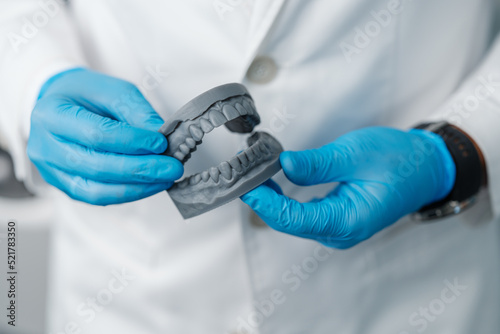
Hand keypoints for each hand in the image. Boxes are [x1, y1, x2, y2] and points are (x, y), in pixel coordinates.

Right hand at [28, 68, 182, 204]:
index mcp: (51, 114)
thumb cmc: (88, 95)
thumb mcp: (113, 90)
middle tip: (173, 168)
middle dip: (140, 169)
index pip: (96, 134)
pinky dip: (128, 194)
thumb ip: (136, 111)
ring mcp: (52, 172)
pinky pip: (98, 198)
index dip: (132, 141)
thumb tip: (161, 137)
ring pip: (96, 190)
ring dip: (137, 188)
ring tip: (166, 180)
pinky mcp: (65, 187)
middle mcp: (45, 147)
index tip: (161, 143)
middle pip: (96, 166)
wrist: (62, 105)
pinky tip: (150, 185)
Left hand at [241, 127, 455, 247]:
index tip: (245, 183)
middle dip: (263, 199)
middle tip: (243, 172)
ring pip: (293, 219)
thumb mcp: (356, 154)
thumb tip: (283, 165)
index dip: (265, 202)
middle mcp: (340, 232)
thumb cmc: (398, 160)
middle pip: (289, 222)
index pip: (293, 218)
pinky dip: (285, 199)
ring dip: (271, 199)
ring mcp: (338, 228)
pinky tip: (273, 182)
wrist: (424, 168)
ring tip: (253, 174)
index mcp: (348, 221)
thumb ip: (318, 164)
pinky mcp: (336, 218)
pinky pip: (302, 213)